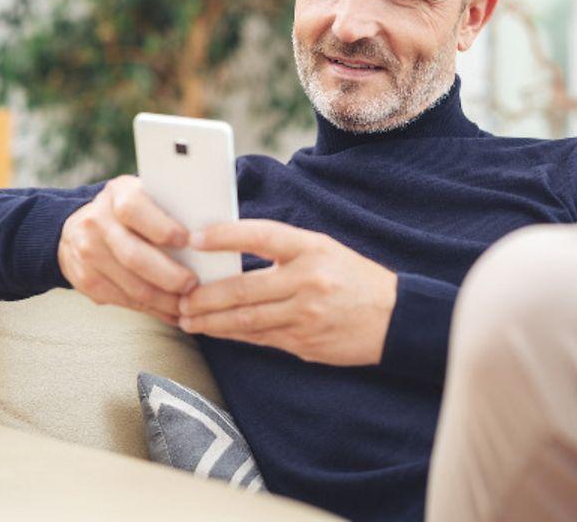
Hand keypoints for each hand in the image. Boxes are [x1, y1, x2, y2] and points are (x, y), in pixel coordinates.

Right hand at [58, 175, 195, 324]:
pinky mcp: (84, 280)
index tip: (188, 242)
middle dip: (168, 276)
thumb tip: (213, 233)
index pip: (133, 210)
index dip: (161, 227)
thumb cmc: (134, 213)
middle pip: (133, 256)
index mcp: (117, 194)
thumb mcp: (147, 198)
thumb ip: (171, 209)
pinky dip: (150, 310)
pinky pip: (122, 300)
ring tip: (187, 305)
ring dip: (163, 301)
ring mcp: (86, 252)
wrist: (80, 228)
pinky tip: (170, 311)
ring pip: (130, 286)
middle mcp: (96, 221)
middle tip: (193, 285)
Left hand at [178, 220, 397, 365]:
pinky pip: (259, 338)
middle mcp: (307, 280)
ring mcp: (305, 315)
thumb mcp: (323, 249)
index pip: (259, 235)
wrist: (396, 319)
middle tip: (180, 297)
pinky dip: (233, 335)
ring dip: (211, 321)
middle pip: (242, 288)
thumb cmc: (353, 277)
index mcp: (311, 248)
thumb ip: (282, 249)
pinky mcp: (304, 343)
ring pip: (245, 320)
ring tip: (187, 319)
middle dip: (205, 296)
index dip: (224, 235)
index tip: (195, 238)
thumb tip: (230, 253)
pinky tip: (215, 332)